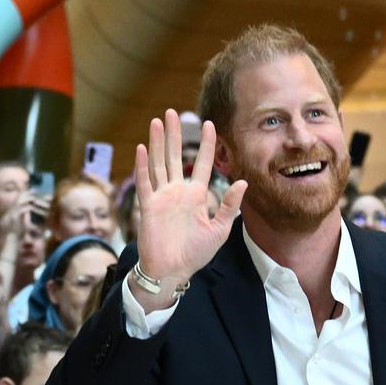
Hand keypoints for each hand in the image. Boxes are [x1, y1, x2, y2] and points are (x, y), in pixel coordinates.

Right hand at [132, 109, 246, 309]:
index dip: (205, 144)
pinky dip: (143, 165)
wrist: (173, 271)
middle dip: (175, 134)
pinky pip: (145, 182)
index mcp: (196, 195)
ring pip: (159, 163)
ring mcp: (162, 197)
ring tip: (158, 121)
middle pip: (175, 156)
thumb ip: (230, 206)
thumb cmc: (196, 253)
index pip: (202, 163)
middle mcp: (178, 191)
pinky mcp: (149, 206)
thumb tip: (243, 183)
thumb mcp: (219, 229)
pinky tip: (143, 147)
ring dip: (158, 142)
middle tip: (173, 112)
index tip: (209, 124)